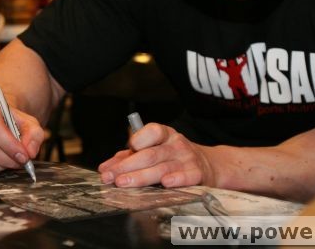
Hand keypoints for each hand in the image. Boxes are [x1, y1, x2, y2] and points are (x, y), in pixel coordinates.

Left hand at [98, 123, 214, 187]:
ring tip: (124, 183)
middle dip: (128, 166)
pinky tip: (166, 183)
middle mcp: (175, 144)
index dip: (139, 139)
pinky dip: (177, 180)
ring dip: (141, 177)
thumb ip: (128, 157)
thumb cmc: (173, 157)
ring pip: (162, 168)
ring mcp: (187, 158)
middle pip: (150, 155)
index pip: (152, 131)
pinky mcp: (197, 174)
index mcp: (164, 134)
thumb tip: (104, 168)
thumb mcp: (153, 150)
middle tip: (112, 176)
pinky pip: (186, 177)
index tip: (128, 148)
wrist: (209, 165)